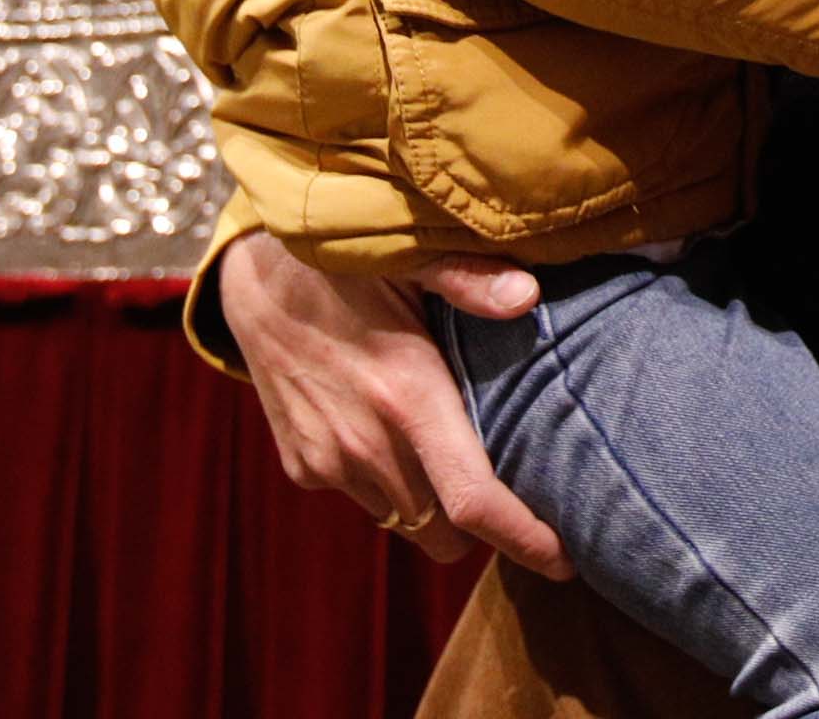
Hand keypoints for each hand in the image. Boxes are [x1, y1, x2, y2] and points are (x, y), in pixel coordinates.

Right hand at [216, 230, 573, 576]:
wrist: (252, 279)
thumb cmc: (343, 264)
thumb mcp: (409, 258)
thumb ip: (469, 279)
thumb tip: (528, 295)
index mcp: (406, 397)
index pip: (474, 501)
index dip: (524, 539)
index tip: (565, 560)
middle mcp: (366, 444)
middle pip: (446, 533)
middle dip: (485, 530)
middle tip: (514, 493)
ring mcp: (328, 462)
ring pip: (406, 522)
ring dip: (436, 506)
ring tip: (456, 456)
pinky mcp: (303, 467)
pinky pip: (365, 499)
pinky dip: (392, 484)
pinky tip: (396, 433)